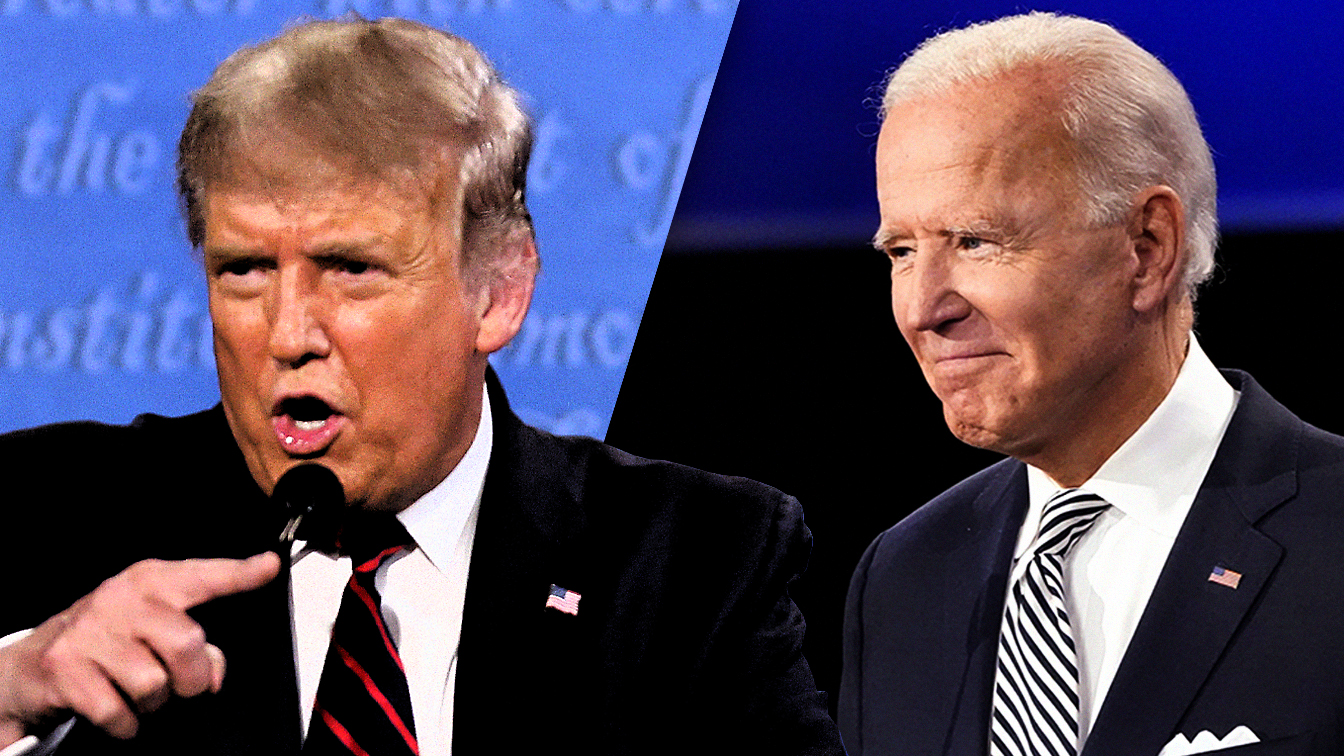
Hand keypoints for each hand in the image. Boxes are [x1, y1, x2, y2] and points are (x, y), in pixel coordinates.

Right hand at [0, 553, 279, 745]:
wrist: (27, 667)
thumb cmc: (104, 642)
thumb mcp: (150, 627)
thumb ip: (194, 641)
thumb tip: (214, 671)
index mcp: (149, 581)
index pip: (202, 576)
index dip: (238, 574)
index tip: (268, 566)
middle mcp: (121, 599)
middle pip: (187, 642)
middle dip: (192, 677)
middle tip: (180, 684)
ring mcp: (91, 633)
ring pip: (154, 684)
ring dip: (153, 703)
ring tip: (136, 692)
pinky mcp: (66, 670)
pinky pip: (119, 713)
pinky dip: (124, 724)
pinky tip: (115, 711)